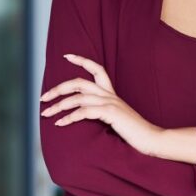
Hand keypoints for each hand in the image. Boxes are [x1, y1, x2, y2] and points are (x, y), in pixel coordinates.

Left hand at [40, 53, 163, 155]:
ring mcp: (110, 103)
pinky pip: (84, 112)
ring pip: (78, 98)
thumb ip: (102, 112)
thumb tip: (84, 114)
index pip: (97, 69)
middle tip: (43, 98)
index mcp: (111, 93)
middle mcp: (109, 94)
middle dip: (58, 89)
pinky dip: (69, 117)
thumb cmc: (134, 132)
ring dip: (58, 105)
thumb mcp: (116, 118)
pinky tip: (60, 124)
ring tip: (46, 113)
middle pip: (78, 83)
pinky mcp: (110, 113)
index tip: (66, 56)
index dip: (81, 60)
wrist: (152, 139)